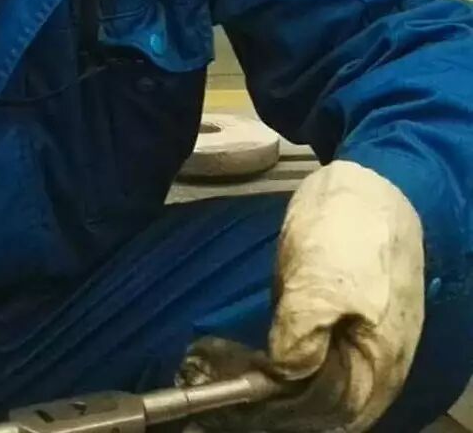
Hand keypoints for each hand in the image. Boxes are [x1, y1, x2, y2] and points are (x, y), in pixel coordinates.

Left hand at [177, 162, 424, 431]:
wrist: (376, 179)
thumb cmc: (350, 231)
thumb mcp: (320, 285)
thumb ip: (301, 339)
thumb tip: (280, 377)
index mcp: (377, 368)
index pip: (321, 411)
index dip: (274, 405)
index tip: (225, 388)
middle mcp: (373, 366)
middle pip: (317, 401)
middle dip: (267, 392)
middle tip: (212, 373)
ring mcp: (360, 340)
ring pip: (311, 375)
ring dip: (268, 373)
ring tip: (218, 362)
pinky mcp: (344, 316)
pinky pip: (311, 348)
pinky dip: (279, 349)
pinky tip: (248, 343)